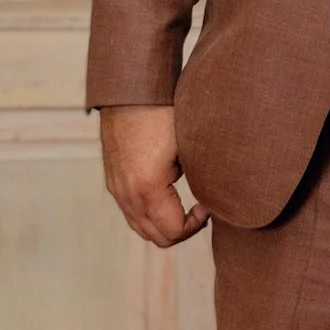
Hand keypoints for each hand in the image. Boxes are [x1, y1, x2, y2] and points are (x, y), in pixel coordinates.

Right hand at [100, 104, 207, 246]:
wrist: (129, 92)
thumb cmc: (163, 114)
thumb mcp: (189, 146)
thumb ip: (200, 177)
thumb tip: (216, 195)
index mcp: (147, 188)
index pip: (174, 232)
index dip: (196, 224)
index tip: (208, 205)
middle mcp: (126, 194)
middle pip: (156, 237)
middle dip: (183, 230)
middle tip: (202, 210)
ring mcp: (117, 189)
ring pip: (141, 228)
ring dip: (165, 224)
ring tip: (187, 206)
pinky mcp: (114, 182)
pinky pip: (132, 213)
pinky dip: (151, 215)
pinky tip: (169, 196)